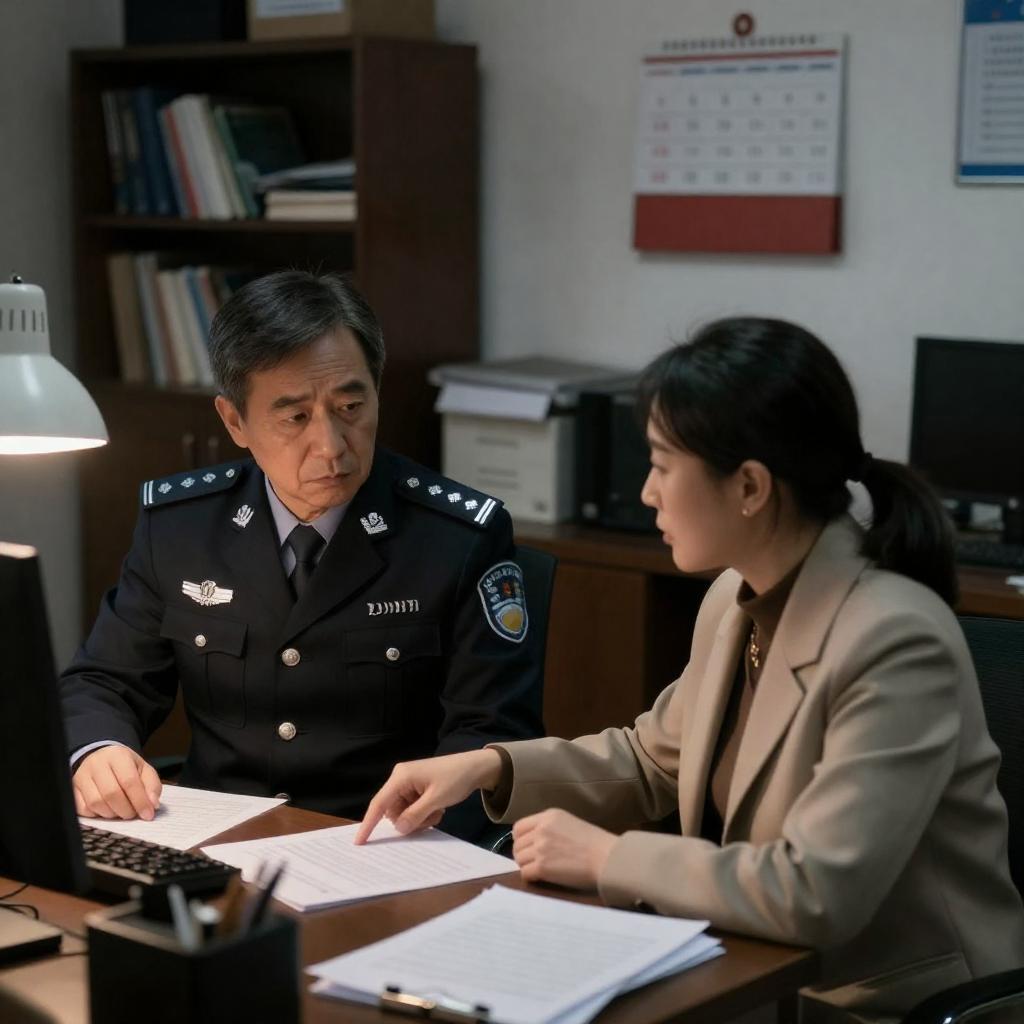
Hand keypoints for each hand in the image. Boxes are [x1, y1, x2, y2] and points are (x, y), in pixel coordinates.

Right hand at [73, 745, 161, 820]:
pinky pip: (83, 809)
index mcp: (118, 756)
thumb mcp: (143, 769)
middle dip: (126, 809)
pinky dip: (97, 815)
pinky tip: (107, 809)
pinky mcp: (73, 789)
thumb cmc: (124, 766)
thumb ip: (152, 786)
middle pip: (111, 793)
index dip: (140, 801)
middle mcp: (97, 764)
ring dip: (112, 813)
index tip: (148, 814)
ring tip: (122, 811)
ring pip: (96, 803)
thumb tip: (153, 805)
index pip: (129, 781)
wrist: (101, 758)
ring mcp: (81, 776)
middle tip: (134, 814)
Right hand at [355, 748, 503, 843]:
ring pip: (403, 814)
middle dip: (410, 821)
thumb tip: (398, 829)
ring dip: (419, 819)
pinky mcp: (417, 790)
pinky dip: (424, 815)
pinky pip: (413, 811)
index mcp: (401, 777)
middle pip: (393, 812)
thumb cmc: (456, 778)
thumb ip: (414, 816)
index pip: (379, 803)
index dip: (368, 823)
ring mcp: (409, 785)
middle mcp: (401, 779)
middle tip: (430, 818)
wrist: (476, 767)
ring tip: (437, 811)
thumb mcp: (436, 800)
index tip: (358, 842)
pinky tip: (438, 808)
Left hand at [512, 809, 616, 889]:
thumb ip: (549, 827)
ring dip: (526, 866)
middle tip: (533, 862)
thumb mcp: (569, 823)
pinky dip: (531, 877)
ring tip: (539, 870)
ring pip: (519, 859)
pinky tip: (541, 878)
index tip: (528, 848)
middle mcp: (541, 829)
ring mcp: (540, 847)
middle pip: (517, 845)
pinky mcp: (542, 866)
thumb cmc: (595, 842)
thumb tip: (533, 841)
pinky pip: (525, 873)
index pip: (519, 828)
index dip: (520, 840)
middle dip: (523, 855)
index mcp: (548, 816)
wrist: (606, 857)